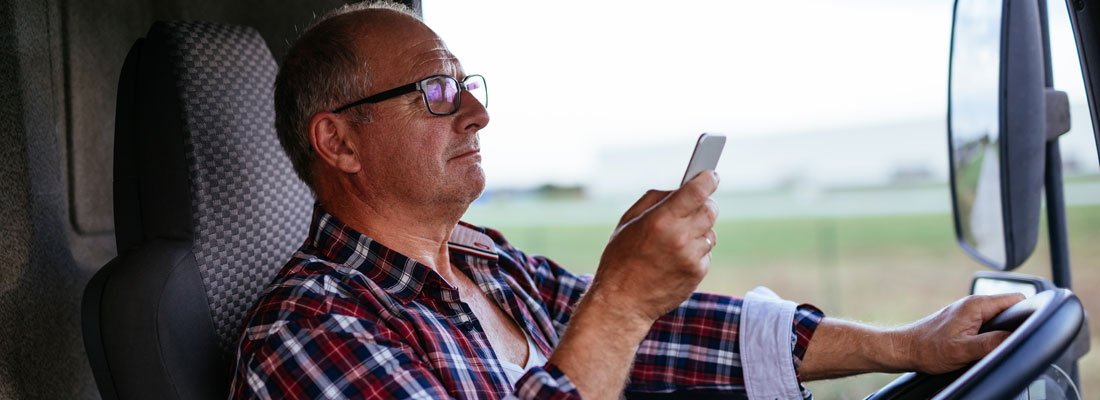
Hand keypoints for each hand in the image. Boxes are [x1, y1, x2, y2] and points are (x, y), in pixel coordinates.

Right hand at [588, 171, 719, 323]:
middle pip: (711, 209)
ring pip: (710, 232)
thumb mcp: (627, 223)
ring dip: (699, 231)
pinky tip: (676, 259)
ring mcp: (691, 257)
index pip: (697, 191)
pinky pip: (706, 253)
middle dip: (705, 204)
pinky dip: (696, 252)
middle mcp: (680, 237)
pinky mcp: (697, 273)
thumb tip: (678, 189)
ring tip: (676, 240)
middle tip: (694, 207)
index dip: (708, 179)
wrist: (623, 303)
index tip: (711, 175)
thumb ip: (654, 200)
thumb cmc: (620, 260)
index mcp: (660, 219)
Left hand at [895, 293, 1026, 373]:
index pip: (1017, 299)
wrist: (905, 349)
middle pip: (1010, 308)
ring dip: (1004, 329)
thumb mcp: (963, 349)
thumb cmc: (928, 349)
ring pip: (999, 317)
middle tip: (1016, 342)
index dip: (1030, 312)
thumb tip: (1014, 338)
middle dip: (1018, 323)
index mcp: (977, 305)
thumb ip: (991, 343)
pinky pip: (988, 323)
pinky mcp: (964, 321)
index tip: (1034, 328)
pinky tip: (988, 346)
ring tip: (1000, 345)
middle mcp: (974, 304)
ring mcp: (968, 312)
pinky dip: (993, 333)